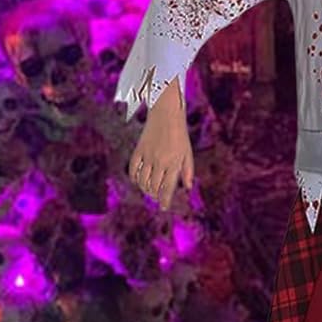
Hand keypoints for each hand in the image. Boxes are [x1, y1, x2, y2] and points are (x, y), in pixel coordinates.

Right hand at [127, 90, 193, 210]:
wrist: (166, 114)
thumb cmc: (180, 134)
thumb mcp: (188, 152)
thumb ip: (188, 170)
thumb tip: (188, 187)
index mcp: (174, 163)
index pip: (168, 188)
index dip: (165, 201)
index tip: (164, 208)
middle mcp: (160, 161)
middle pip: (154, 187)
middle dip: (156, 195)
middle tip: (158, 196)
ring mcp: (148, 156)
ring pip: (143, 181)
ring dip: (146, 189)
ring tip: (150, 190)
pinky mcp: (139, 150)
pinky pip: (133, 170)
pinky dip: (135, 178)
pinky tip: (139, 180)